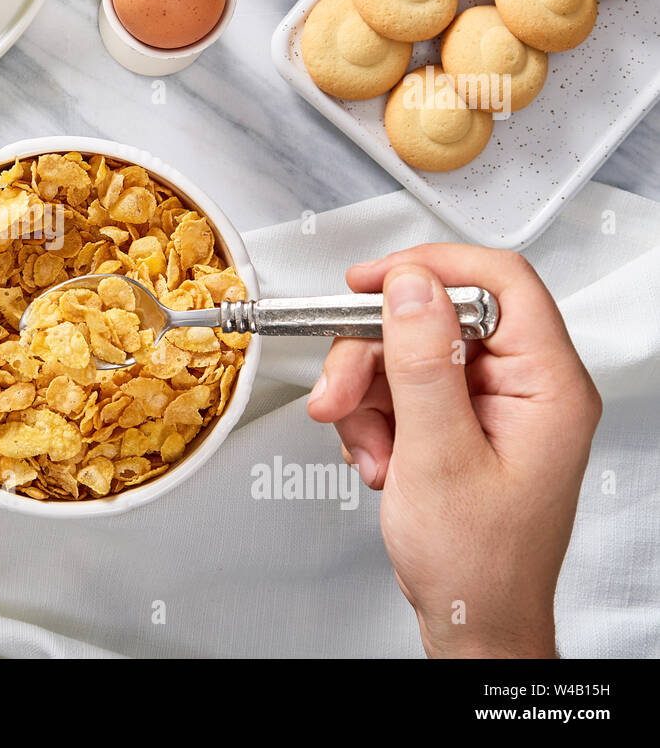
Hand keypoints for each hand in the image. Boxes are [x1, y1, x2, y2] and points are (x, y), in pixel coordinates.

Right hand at [306, 245, 600, 657]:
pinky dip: (374, 420)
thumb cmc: (477, 563)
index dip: (429, 269)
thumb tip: (411, 286)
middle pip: (435, 320)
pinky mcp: (459, 422)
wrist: (471, 620)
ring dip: (368, 397)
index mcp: (548, 384)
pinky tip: (379, 458)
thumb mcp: (437, 456)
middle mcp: (524, 385)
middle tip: (340, 393)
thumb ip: (424, 362)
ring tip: (366, 447)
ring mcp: (490, 404)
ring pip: (407, 355)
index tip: (370, 282)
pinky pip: (400, 390)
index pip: (497, 281)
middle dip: (374, 356)